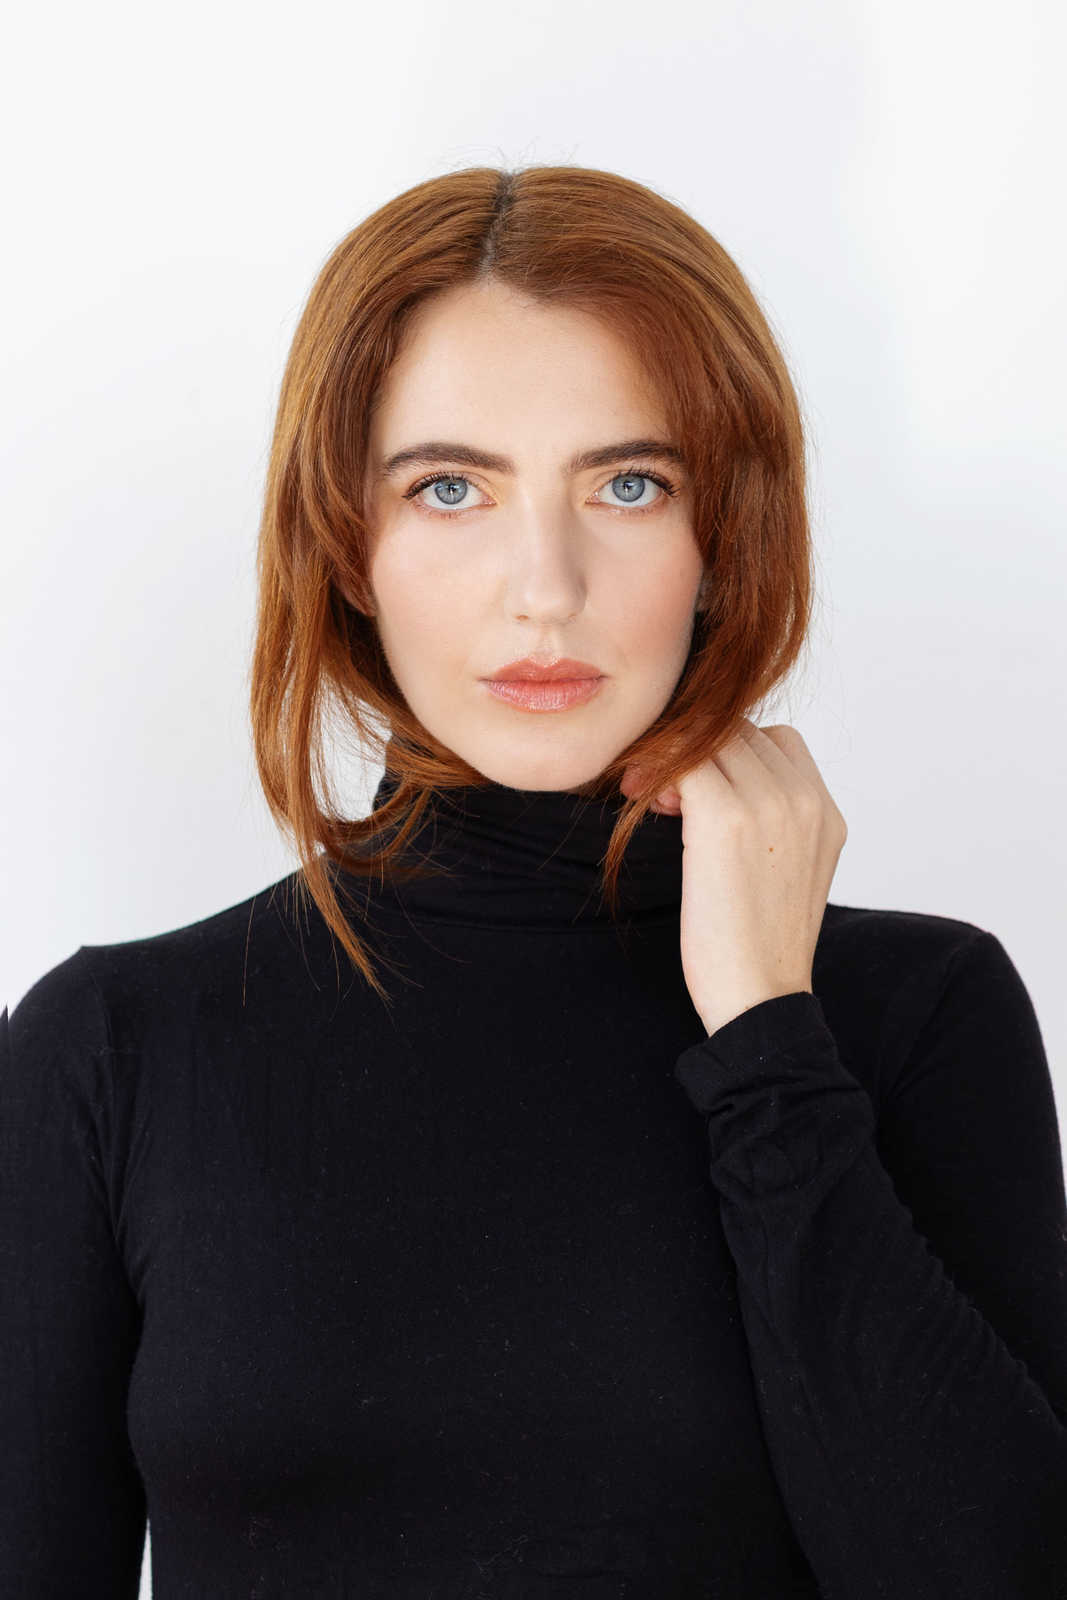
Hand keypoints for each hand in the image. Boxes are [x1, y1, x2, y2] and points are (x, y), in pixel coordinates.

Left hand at [621, 720, 847, 1035]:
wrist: (759, 999)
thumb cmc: (756, 946)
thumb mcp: (783, 872)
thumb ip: (767, 820)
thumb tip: (703, 779)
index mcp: (826, 811)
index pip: (774, 740)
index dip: (727, 755)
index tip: (693, 790)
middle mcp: (806, 798)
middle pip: (739, 732)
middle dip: (695, 753)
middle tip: (661, 794)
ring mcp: (771, 804)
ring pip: (710, 738)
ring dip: (674, 760)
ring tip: (657, 803)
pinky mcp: (726, 818)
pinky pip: (682, 761)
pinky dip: (658, 772)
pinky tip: (646, 803)